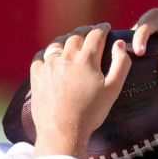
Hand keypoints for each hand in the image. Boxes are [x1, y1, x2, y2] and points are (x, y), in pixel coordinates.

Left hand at [30, 23, 130, 158]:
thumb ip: (120, 64)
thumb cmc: (91, 112)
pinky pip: (41, 56)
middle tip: (91, 32)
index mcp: (86, 59)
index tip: (106, 27)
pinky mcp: (37, 75)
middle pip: (76, 36)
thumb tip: (119, 44)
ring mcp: (49, 65)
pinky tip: (53, 57)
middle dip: (85, 31)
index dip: (102, 29)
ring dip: (67, 39)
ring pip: (58, 43)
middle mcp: (65, 57)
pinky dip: (49, 53)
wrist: (62, 131)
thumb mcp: (113, 89)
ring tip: (72, 41)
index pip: (95, 35)